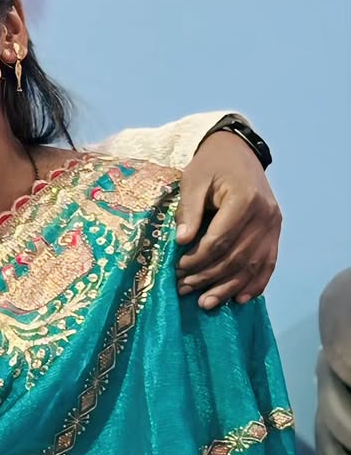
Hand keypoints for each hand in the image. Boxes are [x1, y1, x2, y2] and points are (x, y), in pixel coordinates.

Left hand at [175, 131, 280, 309]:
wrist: (237, 151)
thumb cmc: (210, 166)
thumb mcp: (193, 181)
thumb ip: (189, 211)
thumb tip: (182, 241)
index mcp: (244, 200)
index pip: (220, 240)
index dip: (198, 259)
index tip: (177, 268)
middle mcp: (265, 215)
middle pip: (236, 256)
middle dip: (208, 276)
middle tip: (184, 289)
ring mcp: (274, 224)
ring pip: (253, 265)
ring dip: (228, 287)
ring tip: (206, 303)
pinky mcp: (275, 231)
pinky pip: (269, 262)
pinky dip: (256, 283)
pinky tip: (240, 299)